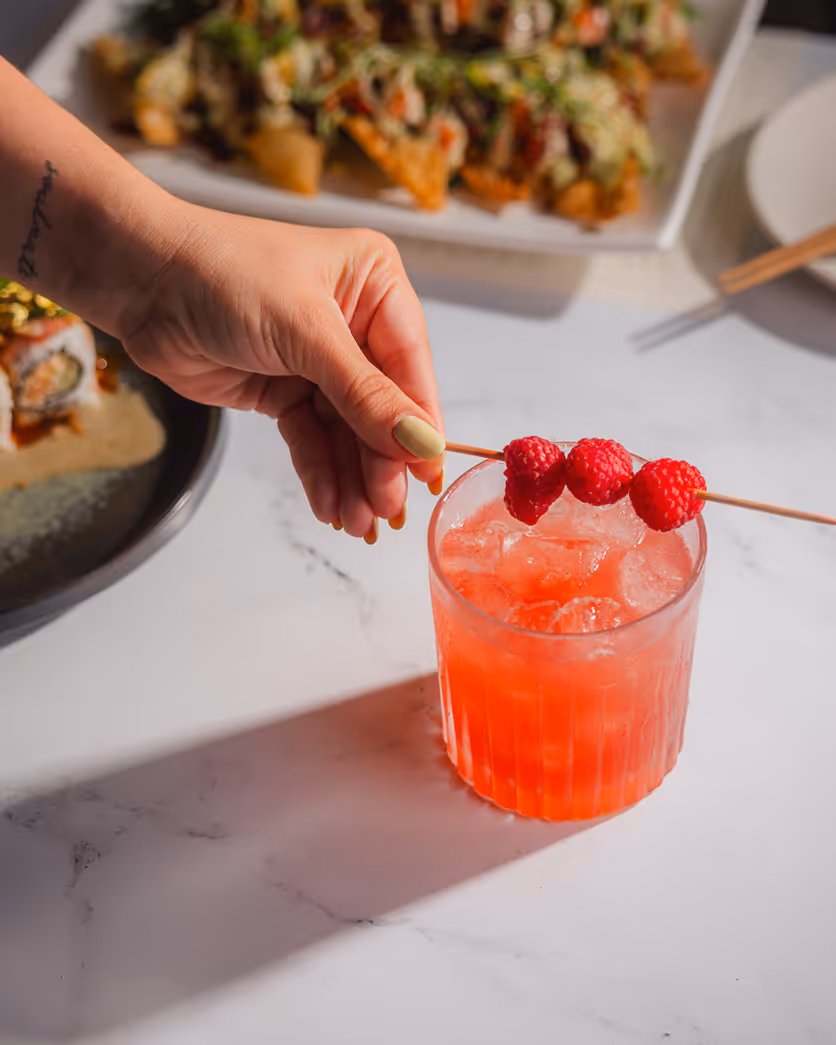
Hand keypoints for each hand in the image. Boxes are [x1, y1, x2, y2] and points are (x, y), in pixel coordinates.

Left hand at [118, 207, 444, 538]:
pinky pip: (312, 439)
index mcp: (375, 285)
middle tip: (387, 511)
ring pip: (348, 431)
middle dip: (380, 461)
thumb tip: (421, 442)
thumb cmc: (221, 273)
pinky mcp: (286, 391)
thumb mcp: (305, 331)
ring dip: (352, 478)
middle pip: (381, 407)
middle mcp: (354, 323)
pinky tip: (331, 507)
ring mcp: (320, 361)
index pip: (410, 366)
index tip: (427, 473)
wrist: (140, 282)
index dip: (419, 423)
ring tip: (358, 523)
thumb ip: (364, 394)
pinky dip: (320, 473)